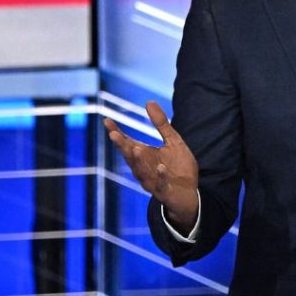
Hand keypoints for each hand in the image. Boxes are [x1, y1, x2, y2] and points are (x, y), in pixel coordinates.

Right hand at [104, 101, 199, 232]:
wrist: (188, 194)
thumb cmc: (178, 167)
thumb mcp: (172, 141)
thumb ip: (161, 124)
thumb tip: (148, 101)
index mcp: (144, 156)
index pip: (127, 143)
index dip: (117, 133)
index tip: (107, 121)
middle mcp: (143, 169)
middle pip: (130, 157)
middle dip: (122, 146)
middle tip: (114, 134)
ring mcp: (152, 181)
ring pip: (141, 171)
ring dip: (138, 161)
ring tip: (135, 148)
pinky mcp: (164, 191)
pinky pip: (161, 184)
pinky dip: (160, 176)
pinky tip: (161, 167)